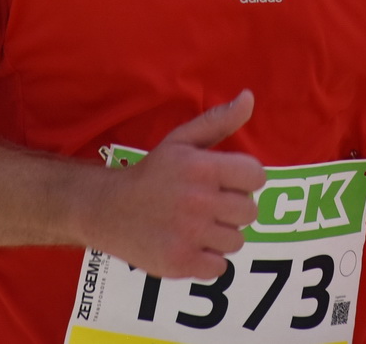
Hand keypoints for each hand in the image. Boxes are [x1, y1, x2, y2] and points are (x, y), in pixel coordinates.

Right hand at [85, 91, 265, 279]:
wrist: (109, 209)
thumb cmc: (153, 173)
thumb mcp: (181, 140)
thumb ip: (218, 121)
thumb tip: (249, 98)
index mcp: (202, 167)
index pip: (256, 177)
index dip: (245, 180)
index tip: (227, 183)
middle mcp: (198, 201)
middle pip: (249, 212)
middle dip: (233, 209)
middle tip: (209, 206)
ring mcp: (189, 234)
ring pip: (236, 241)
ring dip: (221, 236)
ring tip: (198, 226)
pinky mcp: (180, 262)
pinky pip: (220, 267)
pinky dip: (209, 260)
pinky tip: (191, 245)